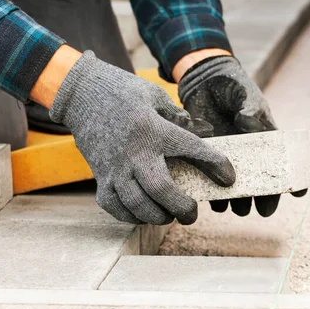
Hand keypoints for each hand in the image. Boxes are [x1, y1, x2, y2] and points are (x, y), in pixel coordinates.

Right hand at [46, 50, 234, 224]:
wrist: (81, 93)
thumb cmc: (123, 92)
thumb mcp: (155, 96)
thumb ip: (178, 117)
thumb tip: (200, 134)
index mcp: (154, 129)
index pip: (193, 149)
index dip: (216, 165)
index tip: (229, 178)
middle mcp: (135, 151)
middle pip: (161, 189)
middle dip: (181, 207)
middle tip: (192, 213)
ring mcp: (114, 167)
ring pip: (137, 204)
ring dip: (157, 216)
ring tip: (169, 215)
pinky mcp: (99, 176)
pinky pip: (114, 206)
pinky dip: (131, 216)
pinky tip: (143, 214)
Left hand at [177, 55, 306, 217]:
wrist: (204, 81)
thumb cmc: (233, 87)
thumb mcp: (245, 95)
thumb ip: (249, 109)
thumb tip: (246, 123)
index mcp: (266, 139)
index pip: (283, 163)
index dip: (293, 179)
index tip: (297, 193)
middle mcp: (249, 153)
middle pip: (260, 182)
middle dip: (262, 198)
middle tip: (262, 210)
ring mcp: (228, 156)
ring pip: (236, 186)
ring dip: (237, 201)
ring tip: (236, 209)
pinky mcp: (207, 156)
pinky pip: (211, 180)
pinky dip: (212, 193)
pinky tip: (212, 201)